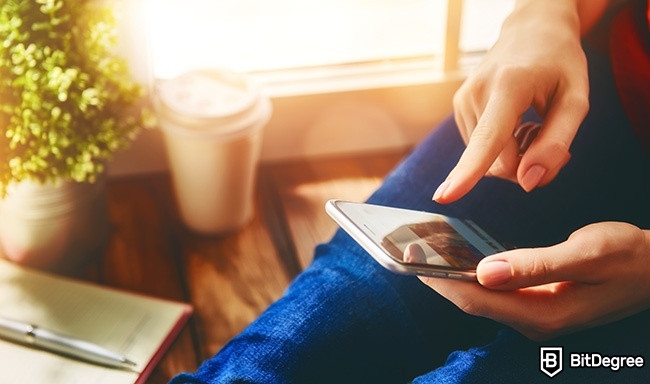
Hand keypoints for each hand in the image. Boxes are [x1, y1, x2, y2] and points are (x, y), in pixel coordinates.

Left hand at [419, 222, 649, 340]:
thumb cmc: (628, 256)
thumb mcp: (586, 253)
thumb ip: (535, 265)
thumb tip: (485, 271)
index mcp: (543, 314)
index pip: (476, 300)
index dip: (441, 281)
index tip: (412, 259)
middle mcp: (535, 322)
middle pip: (473, 303)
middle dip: (440, 280)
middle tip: (410, 252)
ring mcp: (537, 316)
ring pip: (483, 300)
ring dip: (454, 278)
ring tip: (427, 254)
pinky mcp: (539, 306)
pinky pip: (497, 295)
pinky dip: (474, 277)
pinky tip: (461, 261)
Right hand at [434, 0, 592, 202]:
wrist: (531, 30)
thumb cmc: (559, 63)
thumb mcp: (576, 99)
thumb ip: (556, 143)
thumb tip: (527, 182)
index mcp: (509, 86)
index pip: (489, 139)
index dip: (469, 171)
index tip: (445, 196)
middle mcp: (477, 93)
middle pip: (497, 163)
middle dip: (526, 167)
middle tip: (553, 143)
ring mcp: (463, 101)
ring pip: (488, 161)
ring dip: (515, 155)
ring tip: (532, 124)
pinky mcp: (459, 108)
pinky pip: (482, 150)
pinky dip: (502, 147)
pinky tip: (515, 123)